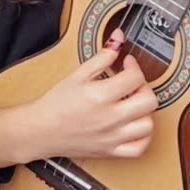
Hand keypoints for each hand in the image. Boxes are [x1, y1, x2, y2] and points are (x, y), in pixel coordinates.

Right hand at [26, 29, 157, 160]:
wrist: (40, 130)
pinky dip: (143, 136)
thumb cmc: (56, 103)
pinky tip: (135, 124)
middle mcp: (109, 119)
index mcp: (100, 96)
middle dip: (144, 87)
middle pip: (148, 101)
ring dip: (146, 111)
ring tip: (133, 103)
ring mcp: (111, 137)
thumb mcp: (78, 74)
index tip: (127, 64)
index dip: (134, 65)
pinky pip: (139, 148)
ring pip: (148, 125)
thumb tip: (118, 38)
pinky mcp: (110, 151)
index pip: (134, 77)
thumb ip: (102, 56)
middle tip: (133, 83)